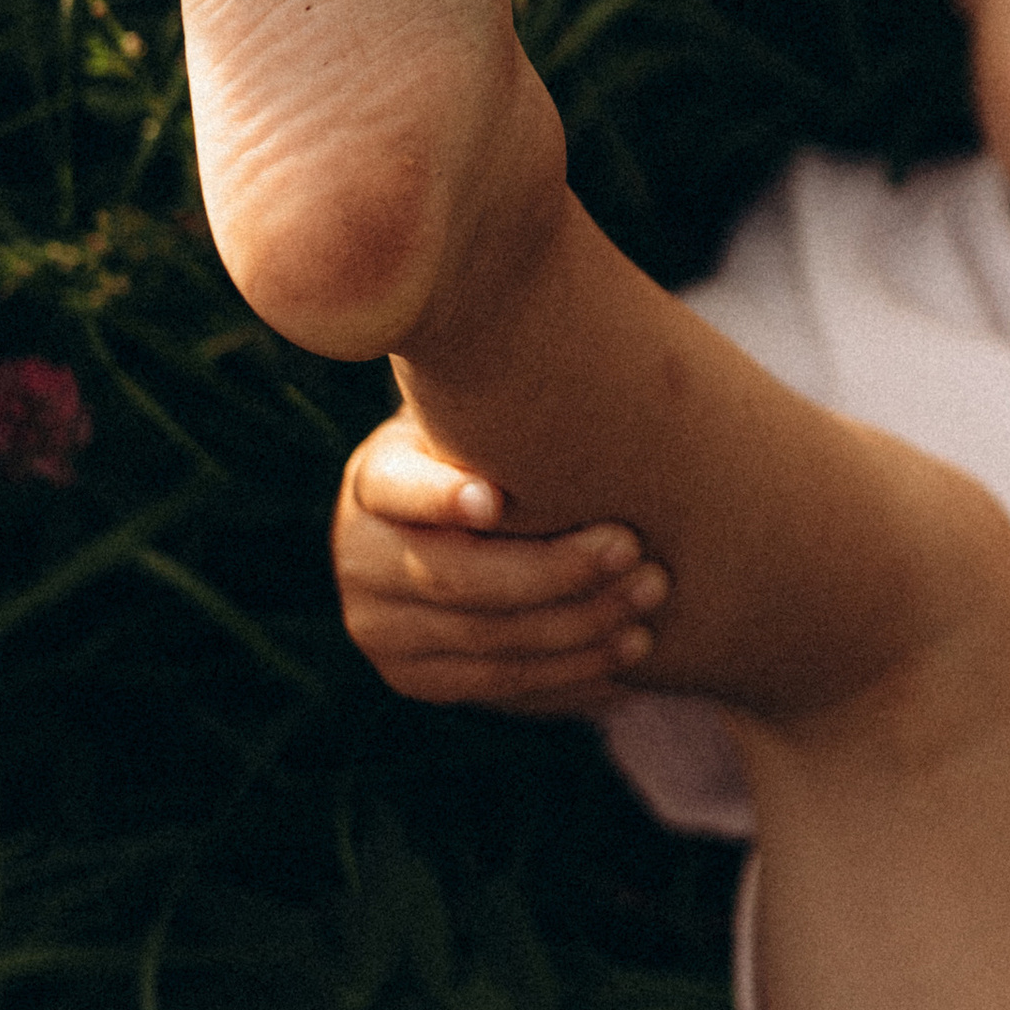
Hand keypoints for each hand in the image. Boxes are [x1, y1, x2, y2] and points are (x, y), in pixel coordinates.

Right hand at [331, 412, 668, 716]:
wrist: (456, 523)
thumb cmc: (496, 449)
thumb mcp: (483, 418)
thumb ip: (505, 406)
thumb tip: (558, 324)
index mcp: (375, 480)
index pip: (398, 487)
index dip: (441, 497)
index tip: (494, 498)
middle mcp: (361, 558)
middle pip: (461, 580)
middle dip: (557, 572)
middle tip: (634, 550)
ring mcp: (382, 629)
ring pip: (491, 642)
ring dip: (580, 627)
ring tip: (649, 601)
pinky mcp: (416, 676)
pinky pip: (502, 685)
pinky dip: (571, 673)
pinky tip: (627, 653)